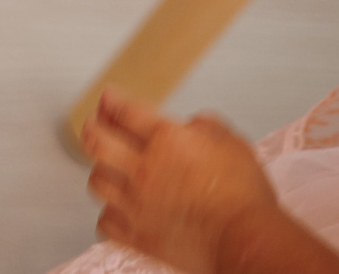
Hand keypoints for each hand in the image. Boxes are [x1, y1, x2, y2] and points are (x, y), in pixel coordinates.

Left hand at [84, 92, 285, 273]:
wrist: (245, 240)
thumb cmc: (244, 196)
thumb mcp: (232, 143)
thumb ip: (206, 126)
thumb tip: (192, 124)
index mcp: (167, 139)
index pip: (126, 112)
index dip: (112, 101)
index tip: (108, 98)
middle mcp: (144, 168)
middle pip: (97, 141)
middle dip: (93, 128)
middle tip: (94, 125)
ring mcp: (137, 203)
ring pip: (98, 180)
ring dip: (102, 171)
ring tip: (109, 168)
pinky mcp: (139, 236)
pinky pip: (106, 222)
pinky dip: (109, 214)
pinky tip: (117, 208)